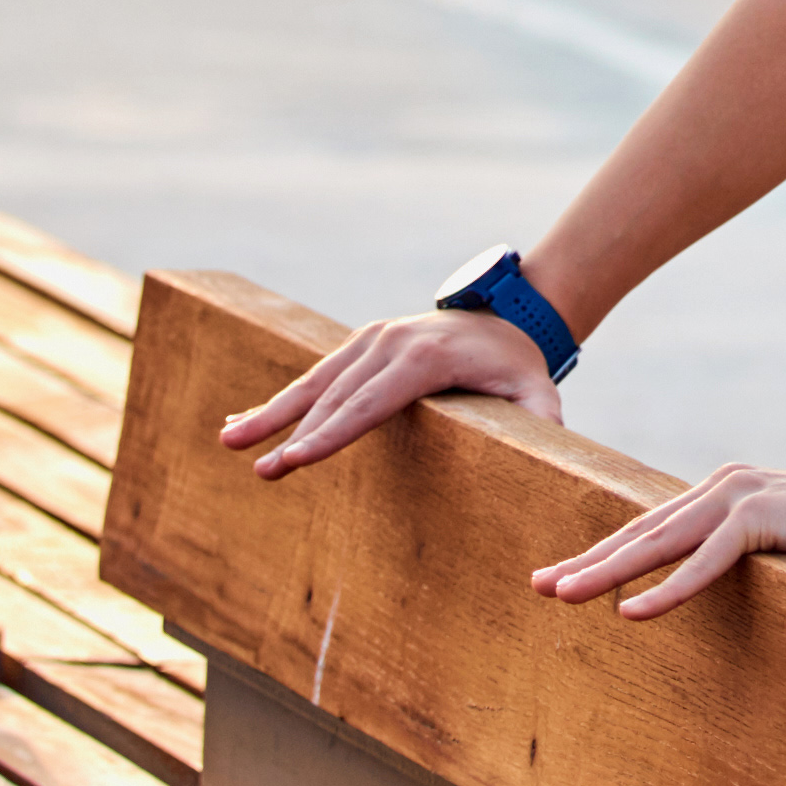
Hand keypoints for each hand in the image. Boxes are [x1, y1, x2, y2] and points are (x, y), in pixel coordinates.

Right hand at [223, 308, 561, 477]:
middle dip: (295, 434)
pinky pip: (316, 374)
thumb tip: (556, 448)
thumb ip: (543, 418)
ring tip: (229, 441)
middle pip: (335, 397)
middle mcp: (389, 343)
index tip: (298, 459)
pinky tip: (242, 421)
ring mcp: (371, 338)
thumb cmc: (519, 366)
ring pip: (314, 382)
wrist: (506, 315)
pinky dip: (281, 399)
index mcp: (424, 359)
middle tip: (262, 470)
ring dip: (271, 413)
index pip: (372, 404)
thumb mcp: (538, 391)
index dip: (334, 434)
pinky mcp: (361, 342)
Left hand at [536, 463, 785, 622]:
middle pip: (640, 532)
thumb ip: (742, 560)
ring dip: (607, 572)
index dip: (600, 554)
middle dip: (586, 561)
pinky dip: (666, 588)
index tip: (556, 577)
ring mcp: (740, 497)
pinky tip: (630, 610)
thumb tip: (711, 589)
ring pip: (659, 543)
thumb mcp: (779, 551)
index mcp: (721, 494)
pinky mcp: (762, 517)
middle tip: (537, 586)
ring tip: (562, 595)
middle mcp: (722, 487)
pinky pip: (705, 561)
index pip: (649, 529)